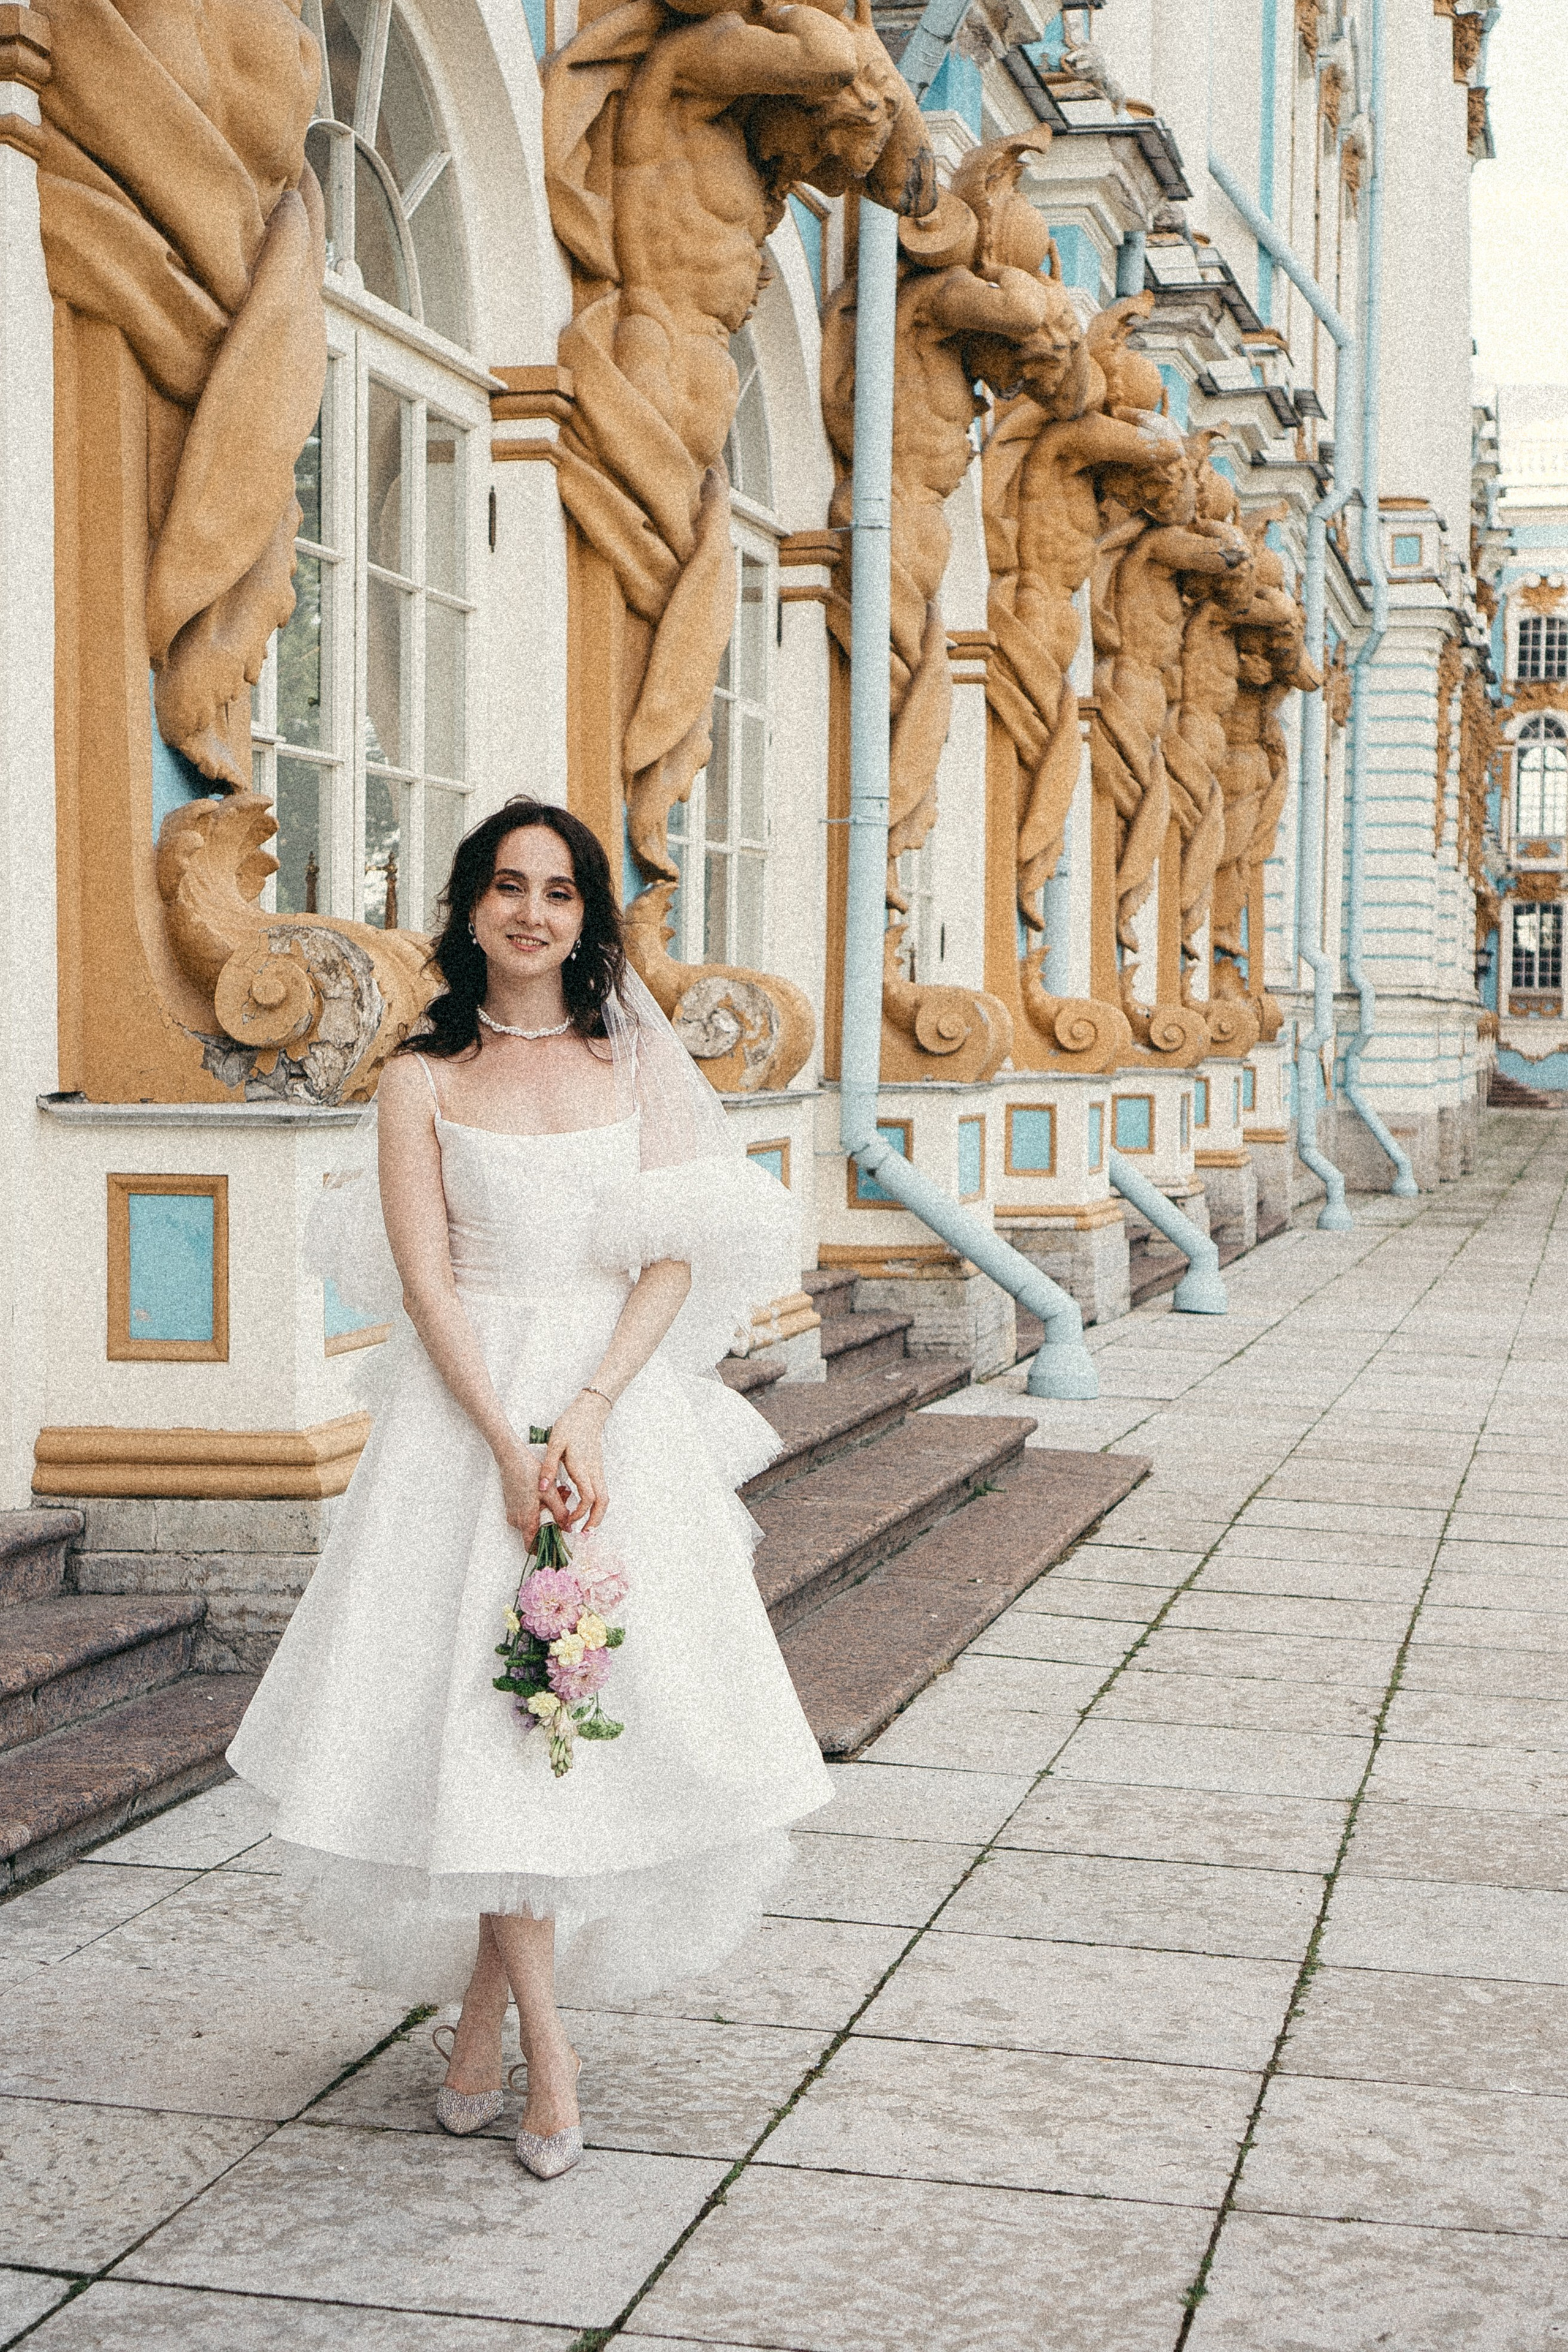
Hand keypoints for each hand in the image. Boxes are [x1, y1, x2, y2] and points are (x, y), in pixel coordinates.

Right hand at [498, 1444, 572, 1547]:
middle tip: (564, 1510)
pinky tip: (548, 1494)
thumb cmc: (529, 1473)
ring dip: (547, 1514)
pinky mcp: (512, 1505)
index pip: (532, 1547)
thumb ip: (561, 1514)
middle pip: (535, 1533)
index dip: (544, 1548)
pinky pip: (527, 1513)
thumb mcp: (551, 1493)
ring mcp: (513, 1513)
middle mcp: (516, 1520)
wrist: (511, 1459)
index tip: (557, 1543)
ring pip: (533, 1521)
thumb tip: (567, 1528)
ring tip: (560, 1495)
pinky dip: (540, 1507)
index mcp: (526, 1520)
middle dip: (551, 1524)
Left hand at [540, 1392, 610, 1530]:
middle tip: (586, 1535)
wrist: (588, 1413)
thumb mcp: (555, 1444)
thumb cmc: (571, 1427)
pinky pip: (601, 1491)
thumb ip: (548, 1467)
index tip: (569, 1521)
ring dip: (597, 1514)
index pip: (588, 1497)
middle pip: (603, 1502)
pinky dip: (596, 1504)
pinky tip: (585, 1508)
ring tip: (586, 1527)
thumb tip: (542, 1487)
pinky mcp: (598, 1469)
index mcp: (582, 1467)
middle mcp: (594, 1472)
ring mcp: (599, 1471)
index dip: (580, 1513)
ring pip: (604, 1498)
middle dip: (596, 1521)